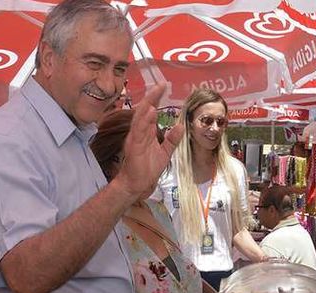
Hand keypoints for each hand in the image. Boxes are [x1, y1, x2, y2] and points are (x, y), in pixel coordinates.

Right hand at [116, 83, 184, 198]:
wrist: (137, 184)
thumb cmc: (148, 169)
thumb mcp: (165, 152)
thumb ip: (172, 140)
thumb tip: (180, 126)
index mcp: (146, 132)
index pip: (151, 111)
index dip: (156, 98)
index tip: (163, 86)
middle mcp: (139, 132)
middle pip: (144, 110)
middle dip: (152, 96)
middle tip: (161, 85)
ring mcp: (136, 138)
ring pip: (140, 117)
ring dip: (148, 104)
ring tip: (156, 92)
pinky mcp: (134, 146)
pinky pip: (139, 131)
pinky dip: (144, 121)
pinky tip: (149, 112)